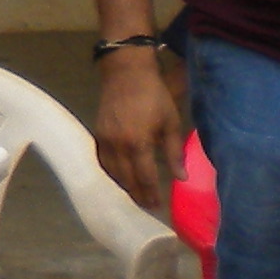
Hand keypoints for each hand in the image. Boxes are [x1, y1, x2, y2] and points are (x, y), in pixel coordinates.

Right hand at [93, 47, 183, 213]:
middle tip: (147, 206)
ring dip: (123, 186)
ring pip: (112, 172)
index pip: (145, 176)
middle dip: (137, 194)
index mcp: (138, 142)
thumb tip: (182, 178)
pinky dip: (111, 173)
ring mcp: (105, 140)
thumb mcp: (171, 122)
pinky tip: (119, 178)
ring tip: (134, 196)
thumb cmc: (154, 95)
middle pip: (126, 178)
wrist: (125, 72)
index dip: (151, 193)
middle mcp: (118, 145)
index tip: (157, 205)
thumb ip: (174, 152)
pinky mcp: (97, 134)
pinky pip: (103, 161)